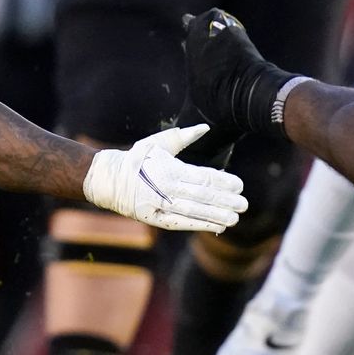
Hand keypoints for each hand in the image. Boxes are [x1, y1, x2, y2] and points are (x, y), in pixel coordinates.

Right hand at [83, 124, 248, 231]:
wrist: (108, 179)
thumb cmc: (137, 157)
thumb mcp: (159, 142)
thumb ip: (184, 136)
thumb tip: (205, 127)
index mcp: (170, 168)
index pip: (203, 177)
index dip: (223, 182)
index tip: (240, 185)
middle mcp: (167, 188)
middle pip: (202, 196)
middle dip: (225, 201)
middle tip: (244, 204)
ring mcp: (160, 205)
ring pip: (194, 211)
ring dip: (216, 216)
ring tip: (235, 218)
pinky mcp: (154, 219)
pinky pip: (181, 223)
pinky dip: (199, 225)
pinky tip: (216, 227)